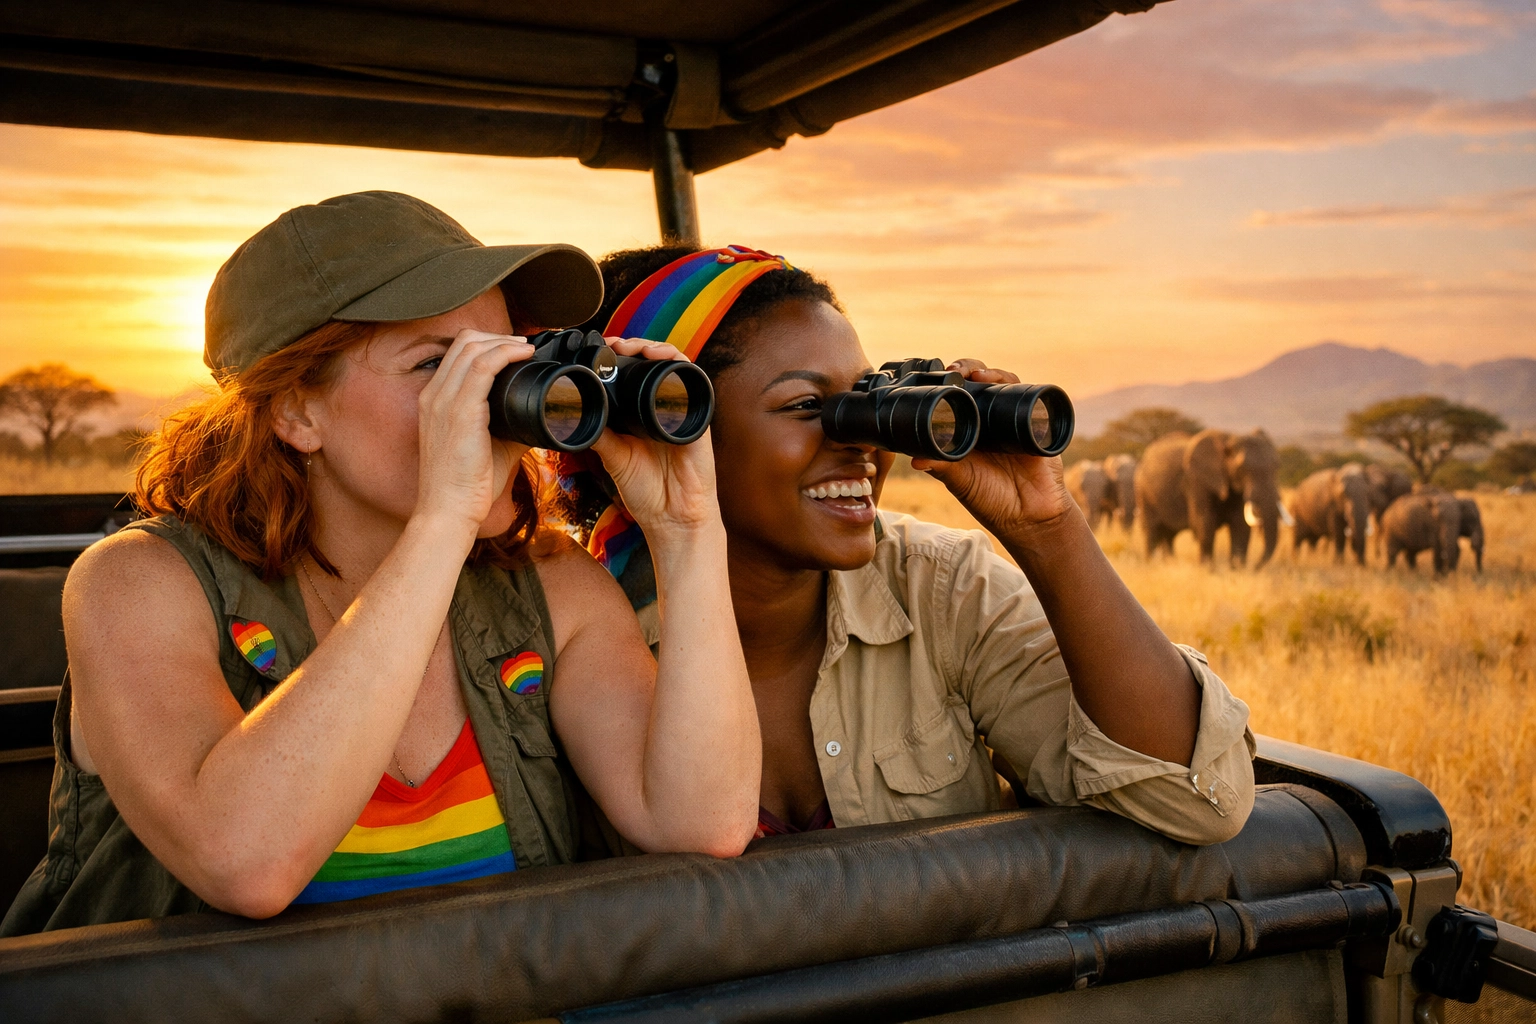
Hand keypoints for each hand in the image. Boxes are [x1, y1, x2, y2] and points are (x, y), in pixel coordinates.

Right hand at [414, 329, 533, 531]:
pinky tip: (524, 354)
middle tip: (524, 346)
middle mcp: (434, 394)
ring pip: (472, 348)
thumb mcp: (486, 447)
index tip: (514, 350)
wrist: (448, 510)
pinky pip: (483, 367)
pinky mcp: (460, 412)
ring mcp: (443, 401)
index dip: (488, 343)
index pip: (457, 353)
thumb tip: (541, 418)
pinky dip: (506, 354)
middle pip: (464, 342)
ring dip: (505, 341)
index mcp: (435, 400)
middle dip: (498, 336)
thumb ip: (509, 427)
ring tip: (527, 348)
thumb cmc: (465, 485)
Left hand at [589, 339, 722, 537]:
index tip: (596, 350)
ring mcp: (681, 409)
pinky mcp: (698, 415)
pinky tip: (660, 356)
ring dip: (652, 348)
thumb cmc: (647, 491)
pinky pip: (692, 380)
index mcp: (639, 415)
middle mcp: (661, 407)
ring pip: (670, 364)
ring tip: (631, 346)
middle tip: (611, 343)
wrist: (673, 517)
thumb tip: (572, 412)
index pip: (629, 375)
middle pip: (650, 363)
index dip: (615, 358)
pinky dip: (677, 362)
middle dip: (631, 346)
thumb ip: (599, 433)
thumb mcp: (614, 457)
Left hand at [911, 360, 1078, 540]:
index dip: (947, 383)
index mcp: (968, 431)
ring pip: (1003, 385)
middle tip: (953, 369)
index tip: (936, 377)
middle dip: (967, 369)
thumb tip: (916, 460)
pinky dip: (1020, 386)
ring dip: (991, 373)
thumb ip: (942, 467)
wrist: (1030, 518)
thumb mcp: (961, 482)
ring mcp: (1013, 420)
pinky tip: (1006, 383)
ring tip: (978, 375)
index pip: (956, 397)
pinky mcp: (1036, 424)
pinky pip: (1031, 399)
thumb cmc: (991, 501)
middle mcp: (989, 421)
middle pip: (979, 384)